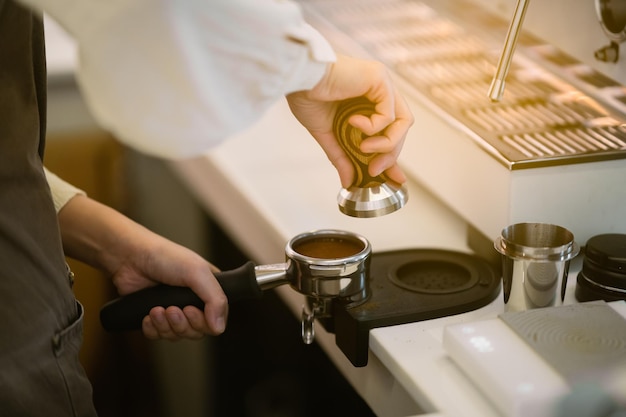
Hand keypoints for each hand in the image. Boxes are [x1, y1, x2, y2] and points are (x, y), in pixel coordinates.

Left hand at [110, 235, 227, 340]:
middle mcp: (193, 301)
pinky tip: (148, 315)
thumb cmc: (164, 257)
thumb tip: (220, 328)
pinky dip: (153, 329)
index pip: (217, 319)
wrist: (130, 257)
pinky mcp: (155, 317)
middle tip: (171, 309)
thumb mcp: (197, 272)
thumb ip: (215, 299)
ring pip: (177, 335)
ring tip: (156, 310)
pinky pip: (159, 336)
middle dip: (182, 324)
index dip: (204, 322)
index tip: (190, 310)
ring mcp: (174, 310)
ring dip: (166, 326)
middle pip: (197, 331)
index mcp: (208, 289)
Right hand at [286, 54, 412, 187]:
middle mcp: (381, 90)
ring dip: (385, 143)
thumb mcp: (327, 134)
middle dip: (390, 154)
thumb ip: (342, 156)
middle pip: (401, 129)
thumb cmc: (308, 95)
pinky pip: (389, 114)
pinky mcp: (380, 79)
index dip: (392, 154)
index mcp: (370, 100)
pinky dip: (374, 127)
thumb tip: (349, 181)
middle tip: (374, 170)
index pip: (392, 130)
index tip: (389, 176)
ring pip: (403, 122)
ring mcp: (383, 83)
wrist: (297, 78)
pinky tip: (353, 123)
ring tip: (363, 149)